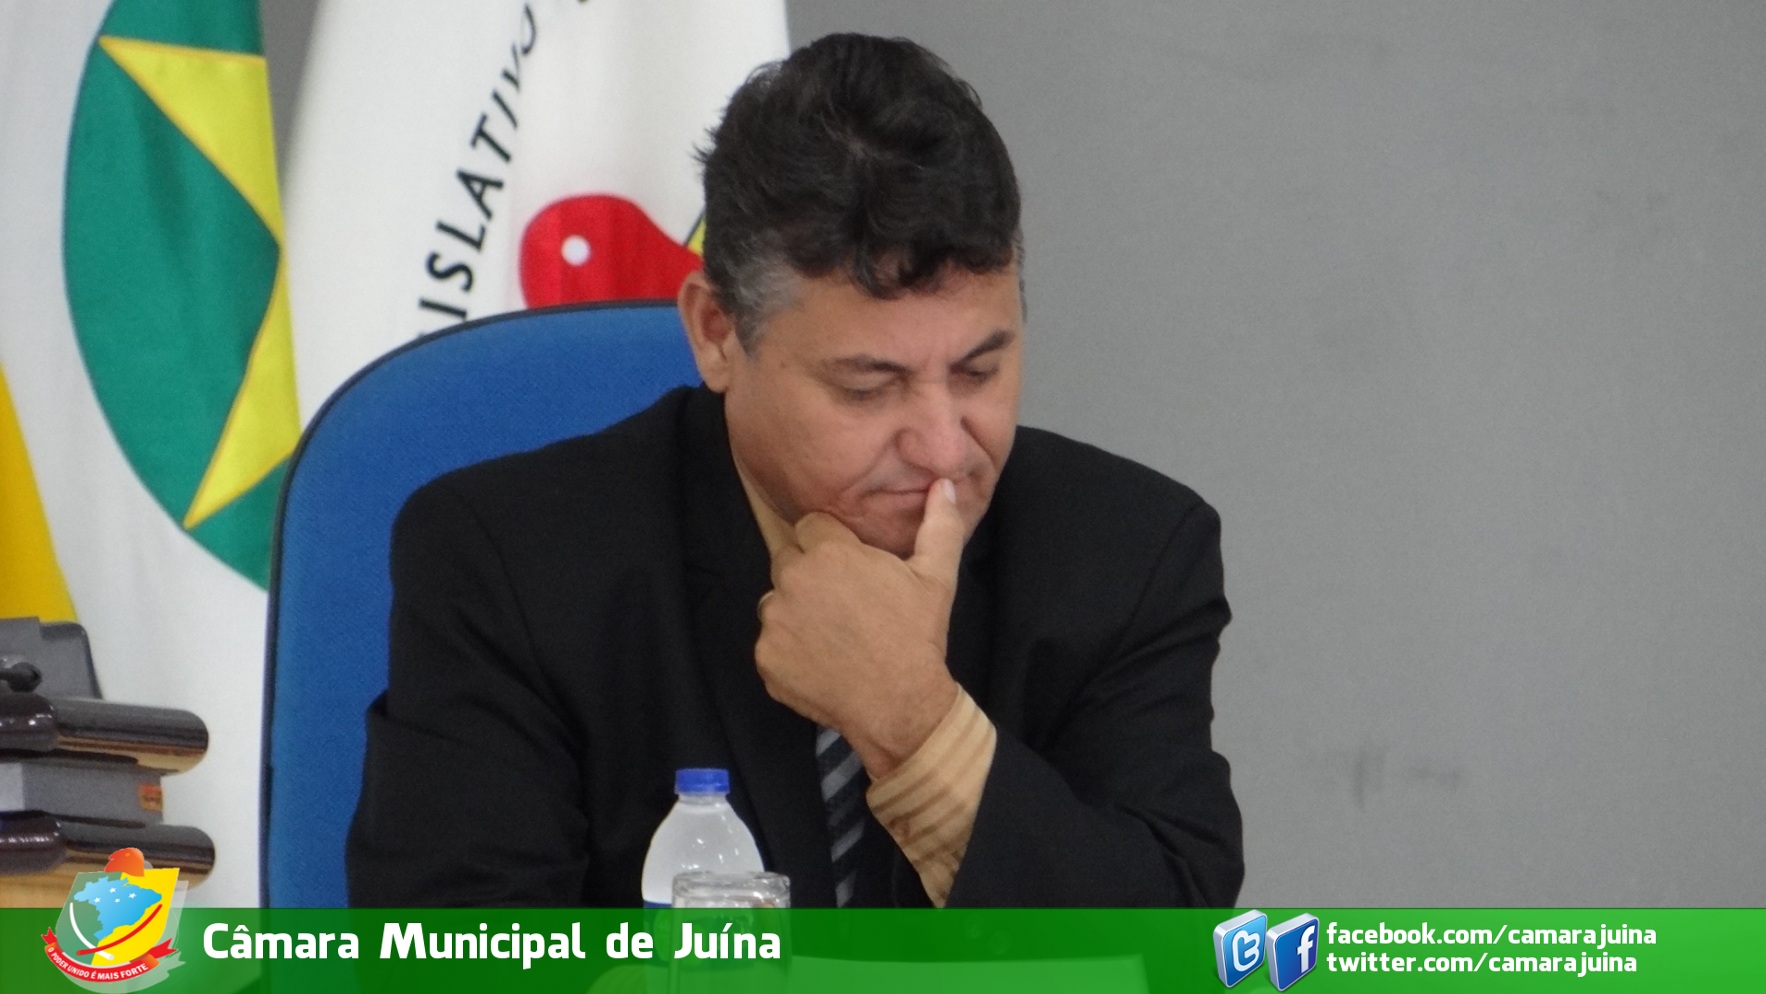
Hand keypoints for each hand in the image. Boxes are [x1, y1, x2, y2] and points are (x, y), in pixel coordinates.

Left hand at [755, 479, 964, 777]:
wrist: (899, 703)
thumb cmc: (917, 636)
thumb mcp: (936, 577)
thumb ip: (938, 525)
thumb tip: (943, 485)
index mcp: (829, 553)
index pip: (810, 526)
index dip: (830, 544)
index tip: (849, 567)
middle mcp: (794, 580)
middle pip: (788, 559)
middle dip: (809, 573)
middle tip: (842, 602)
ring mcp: (775, 621)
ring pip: (775, 602)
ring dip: (794, 611)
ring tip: (831, 633)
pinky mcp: (765, 658)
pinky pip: (770, 643)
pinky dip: (788, 650)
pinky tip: (820, 660)